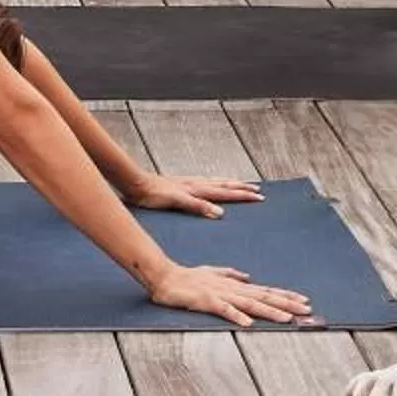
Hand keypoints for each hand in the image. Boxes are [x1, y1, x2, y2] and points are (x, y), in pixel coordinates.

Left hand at [126, 173, 265, 217]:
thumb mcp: (178, 202)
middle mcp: (197, 183)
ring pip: (216, 182)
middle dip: (242, 188)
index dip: (243, 195)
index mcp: (198, 189)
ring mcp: (190, 183)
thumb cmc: (155, 195)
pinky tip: (213, 185)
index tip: (259, 197)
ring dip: (231, 183)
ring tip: (241, 184)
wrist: (137, 185)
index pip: (226, 192)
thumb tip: (220, 213)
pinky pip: (206, 183)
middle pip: (225, 185)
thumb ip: (198, 206)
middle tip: (258, 190)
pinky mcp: (183, 184)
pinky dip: (216, 183)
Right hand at [148, 262, 318, 328]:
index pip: (266, 291)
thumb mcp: (214, 273)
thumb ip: (231, 275)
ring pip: (250, 304)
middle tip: (307, 309)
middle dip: (287, 304)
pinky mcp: (207, 301)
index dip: (285, 296)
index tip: (304, 301)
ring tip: (287, 318)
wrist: (166, 277)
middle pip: (264, 297)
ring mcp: (221, 294)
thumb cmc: (189, 277)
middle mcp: (233, 289)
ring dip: (270, 311)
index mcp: (235, 285)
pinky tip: (248, 323)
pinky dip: (237, 316)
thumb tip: (248, 277)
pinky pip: (224, 310)